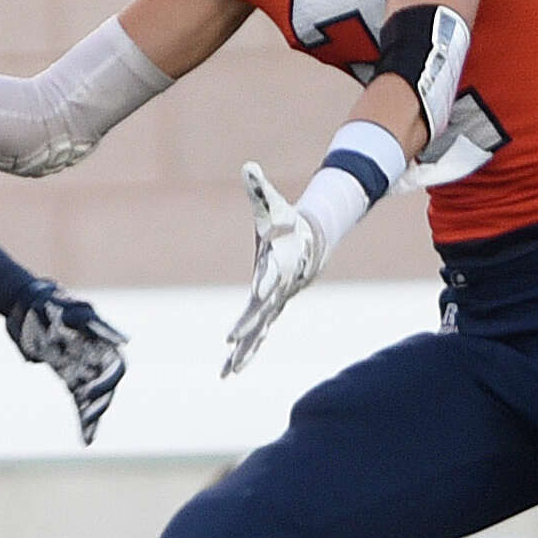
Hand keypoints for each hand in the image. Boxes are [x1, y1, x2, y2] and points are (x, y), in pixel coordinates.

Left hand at [7, 280, 128, 444]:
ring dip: (93, 415)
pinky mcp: (70, 378)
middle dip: (101, 402)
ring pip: (94, 398)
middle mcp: (96, 358)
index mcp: (102, 342)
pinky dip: (83, 419)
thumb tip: (125, 341)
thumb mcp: (72, 307)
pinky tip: (86, 439)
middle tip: (90, 415)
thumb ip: (94, 323)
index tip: (89, 391)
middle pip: (106, 386)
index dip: (108, 381)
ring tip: (89, 436)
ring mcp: (84, 369)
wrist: (27, 304)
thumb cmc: (53, 302)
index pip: (115, 366)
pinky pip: (80, 401)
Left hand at [222, 163, 323, 377]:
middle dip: (247, 326)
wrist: (308, 245)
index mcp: (277, 264)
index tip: (257, 293)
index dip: (264, 284)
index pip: (270, 275)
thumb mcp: (271, 205)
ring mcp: (272, 303)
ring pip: (258, 331)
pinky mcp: (267, 310)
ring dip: (244, 351)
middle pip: (261, 310)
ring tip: (229, 371)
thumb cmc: (286, 224)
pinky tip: (232, 369)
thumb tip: (249, 166)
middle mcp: (275, 288)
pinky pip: (256, 334)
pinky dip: (246, 351)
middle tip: (231, 341)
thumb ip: (259, 188)